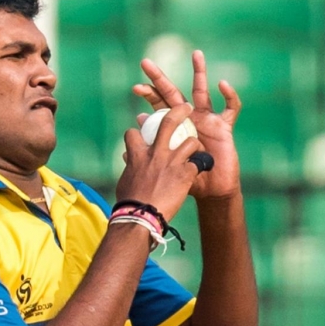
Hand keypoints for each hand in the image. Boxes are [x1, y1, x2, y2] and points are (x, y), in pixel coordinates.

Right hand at [117, 102, 203, 223]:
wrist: (141, 218)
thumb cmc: (130, 203)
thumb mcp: (125, 180)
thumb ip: (130, 165)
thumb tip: (128, 160)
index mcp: (137, 154)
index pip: (134, 133)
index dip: (137, 133)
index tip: (140, 136)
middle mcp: (155, 153)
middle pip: (169, 122)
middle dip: (179, 111)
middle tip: (186, 107)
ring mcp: (172, 162)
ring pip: (190, 142)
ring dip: (193, 145)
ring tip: (195, 150)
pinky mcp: (185, 174)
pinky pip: (197, 164)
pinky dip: (198, 167)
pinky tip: (199, 172)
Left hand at [133, 50, 242, 200]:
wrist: (212, 190)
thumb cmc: (188, 179)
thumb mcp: (166, 166)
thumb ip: (150, 155)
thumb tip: (126, 147)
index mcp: (173, 126)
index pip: (158, 104)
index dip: (148, 94)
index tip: (135, 87)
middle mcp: (189, 118)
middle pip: (173, 93)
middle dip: (159, 78)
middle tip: (145, 62)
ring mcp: (207, 119)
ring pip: (202, 92)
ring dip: (199, 72)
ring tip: (196, 54)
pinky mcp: (224, 126)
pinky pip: (231, 108)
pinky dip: (229, 96)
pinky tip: (222, 84)